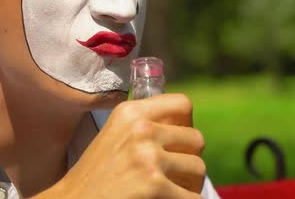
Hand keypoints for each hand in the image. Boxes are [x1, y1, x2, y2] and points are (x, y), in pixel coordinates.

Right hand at [39, 94, 205, 197]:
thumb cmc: (95, 177)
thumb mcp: (115, 136)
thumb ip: (145, 126)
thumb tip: (185, 129)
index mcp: (130, 113)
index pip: (183, 104)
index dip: (186, 125)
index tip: (177, 143)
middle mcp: (141, 130)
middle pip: (196, 139)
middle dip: (189, 159)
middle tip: (174, 174)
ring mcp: (149, 158)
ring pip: (199, 169)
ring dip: (189, 184)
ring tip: (170, 190)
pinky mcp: (155, 185)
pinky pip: (193, 196)